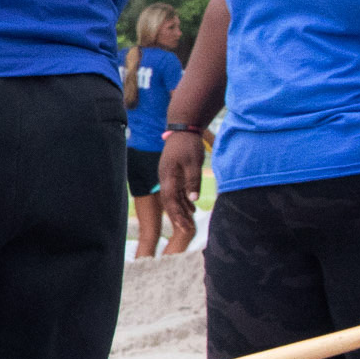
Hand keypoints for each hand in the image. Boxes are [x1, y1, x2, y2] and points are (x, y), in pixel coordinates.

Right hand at [155, 130, 206, 244]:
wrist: (182, 129)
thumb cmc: (188, 145)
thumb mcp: (193, 163)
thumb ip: (192, 182)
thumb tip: (193, 200)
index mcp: (168, 176)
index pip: (171, 201)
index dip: (177, 215)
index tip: (185, 227)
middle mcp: (166, 178)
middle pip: (170, 202)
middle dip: (178, 216)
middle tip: (187, 230)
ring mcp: (169, 175)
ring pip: (173, 197)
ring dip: (181, 210)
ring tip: (190, 222)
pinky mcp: (173, 173)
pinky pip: (177, 190)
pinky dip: (183, 200)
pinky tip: (191, 208)